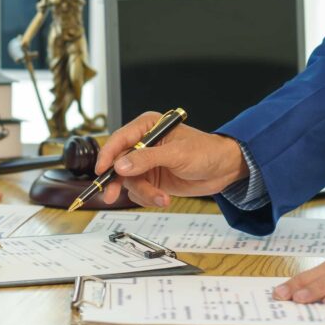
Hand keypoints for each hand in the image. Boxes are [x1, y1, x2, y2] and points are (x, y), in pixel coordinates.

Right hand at [95, 111, 247, 206]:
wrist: (223, 169)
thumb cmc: (205, 152)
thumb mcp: (176, 154)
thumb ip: (147, 159)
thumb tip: (121, 165)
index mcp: (146, 127)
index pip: (119, 140)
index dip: (107, 155)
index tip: (101, 170)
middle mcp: (142, 144)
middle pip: (118, 163)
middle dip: (117, 180)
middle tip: (111, 195)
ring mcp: (146, 163)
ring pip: (128, 181)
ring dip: (142, 192)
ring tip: (160, 197)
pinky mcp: (151, 179)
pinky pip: (138, 192)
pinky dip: (147, 198)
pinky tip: (162, 198)